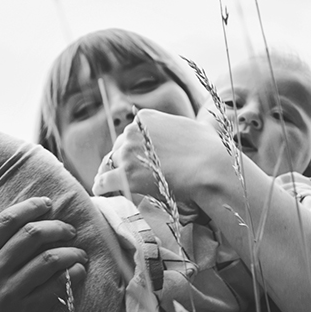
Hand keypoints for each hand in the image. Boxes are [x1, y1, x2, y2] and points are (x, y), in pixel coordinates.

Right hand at [0, 197, 87, 311]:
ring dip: (72, 252)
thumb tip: (18, 214)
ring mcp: (6, 294)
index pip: (6, 220)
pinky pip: (59, 284)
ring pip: (50, 258)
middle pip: (31, 235)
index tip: (48, 204)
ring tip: (80, 253)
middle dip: (58, 227)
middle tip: (70, 230)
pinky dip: (74, 273)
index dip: (31, 207)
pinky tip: (79, 271)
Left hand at [92, 110, 225, 203]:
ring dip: (113, 175)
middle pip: (118, 150)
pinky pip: (103, 182)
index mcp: (144, 119)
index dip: (133, 149)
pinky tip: (101, 192)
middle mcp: (131, 132)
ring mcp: (128, 153)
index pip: (129, 135)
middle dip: (123, 162)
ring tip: (114, 186)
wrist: (209, 168)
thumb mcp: (194, 125)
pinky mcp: (126, 174)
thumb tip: (189, 127)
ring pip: (110, 165)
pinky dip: (101, 187)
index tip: (138, 160)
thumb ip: (182, 125)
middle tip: (130, 175)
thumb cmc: (208, 148)